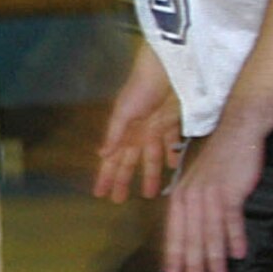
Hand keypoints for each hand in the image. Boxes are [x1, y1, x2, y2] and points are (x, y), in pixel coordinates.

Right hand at [93, 76, 183, 203]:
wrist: (165, 70)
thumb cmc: (140, 89)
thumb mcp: (123, 112)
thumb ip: (114, 134)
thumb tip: (100, 155)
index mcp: (123, 132)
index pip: (112, 160)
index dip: (106, 176)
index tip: (99, 194)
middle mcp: (137, 134)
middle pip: (130, 163)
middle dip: (124, 180)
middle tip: (119, 200)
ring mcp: (155, 129)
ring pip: (151, 158)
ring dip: (150, 174)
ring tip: (151, 193)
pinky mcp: (172, 123)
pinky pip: (171, 144)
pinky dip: (171, 155)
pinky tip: (173, 166)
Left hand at [160, 127, 259, 271]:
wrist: (236, 132)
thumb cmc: (218, 158)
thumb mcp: (199, 180)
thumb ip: (194, 202)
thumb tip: (193, 226)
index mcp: (180, 194)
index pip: (174, 229)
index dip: (174, 252)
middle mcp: (190, 195)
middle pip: (190, 236)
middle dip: (192, 263)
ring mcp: (209, 194)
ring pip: (209, 232)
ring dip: (214, 258)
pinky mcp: (229, 191)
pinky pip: (231, 220)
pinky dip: (234, 238)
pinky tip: (238, 254)